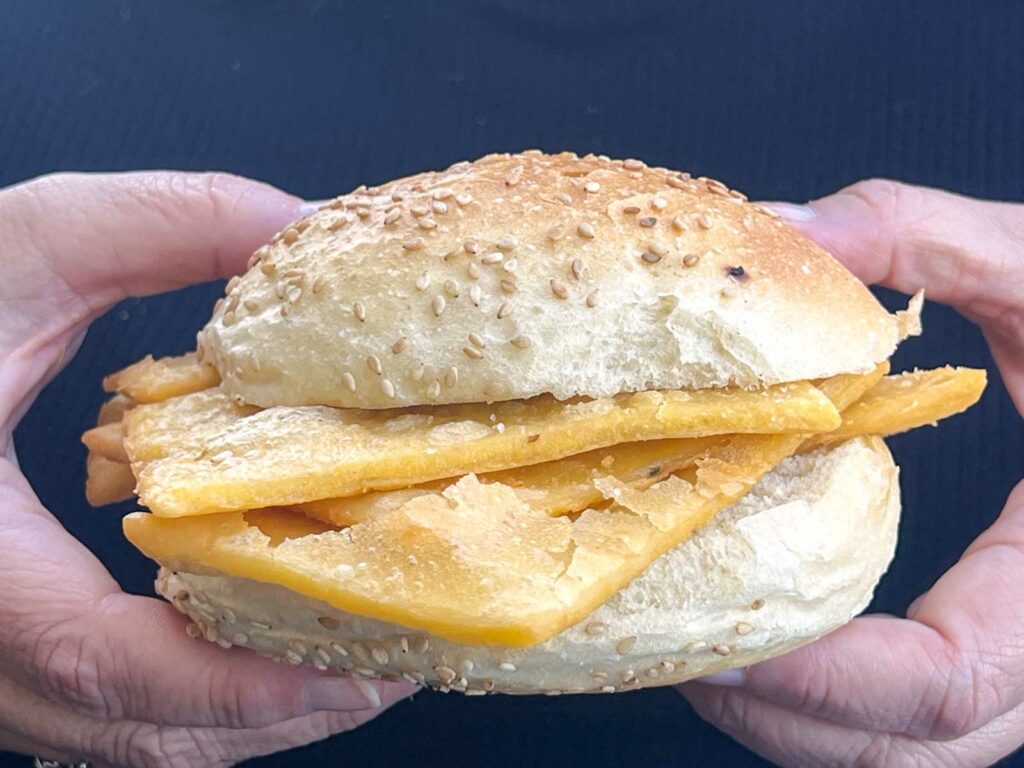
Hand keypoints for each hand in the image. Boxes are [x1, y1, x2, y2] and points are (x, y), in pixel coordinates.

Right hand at [0, 172, 415, 766]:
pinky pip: (111, 711)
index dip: (250, 684)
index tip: (371, 664)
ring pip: (131, 738)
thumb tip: (296, 226)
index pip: (111, 668)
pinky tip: (260, 634)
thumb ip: (151, 226)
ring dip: (251, 711)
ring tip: (353, 653)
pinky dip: (200, 694)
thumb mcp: (12, 249)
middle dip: (285, 707)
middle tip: (395, 656)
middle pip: (147, 732)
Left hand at [680, 180, 1023, 766]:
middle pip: (904, 748)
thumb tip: (778, 228)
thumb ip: (920, 237)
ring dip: (791, 721)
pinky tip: (764, 630)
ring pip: (903, 753)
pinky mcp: (1007, 641)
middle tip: (671, 644)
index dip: (820, 682)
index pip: (949, 687)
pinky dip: (826, 704)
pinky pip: (909, 722)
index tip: (709, 641)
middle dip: (776, 714)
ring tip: (695, 643)